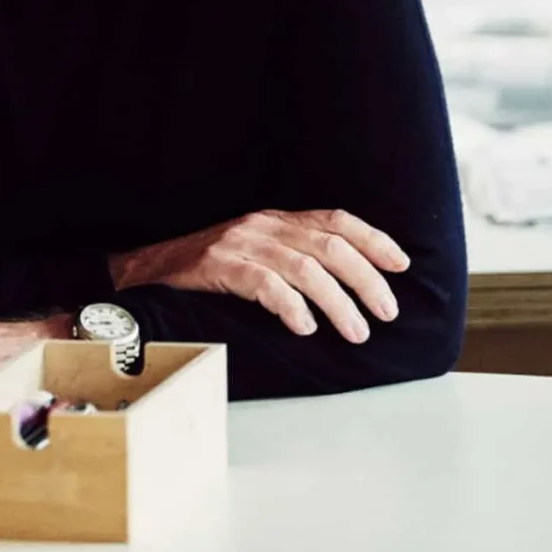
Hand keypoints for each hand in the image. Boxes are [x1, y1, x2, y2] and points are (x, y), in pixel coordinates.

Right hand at [109, 208, 409, 344]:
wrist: (149, 269)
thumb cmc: (208, 269)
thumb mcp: (255, 252)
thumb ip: (293, 258)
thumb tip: (346, 285)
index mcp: (276, 219)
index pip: (335, 219)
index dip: (373, 239)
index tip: (402, 264)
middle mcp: (263, 225)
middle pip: (329, 245)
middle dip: (366, 279)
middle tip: (387, 312)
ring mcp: (241, 244)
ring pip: (304, 268)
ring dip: (338, 303)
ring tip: (358, 332)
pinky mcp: (219, 266)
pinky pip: (265, 285)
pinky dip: (291, 306)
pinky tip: (305, 328)